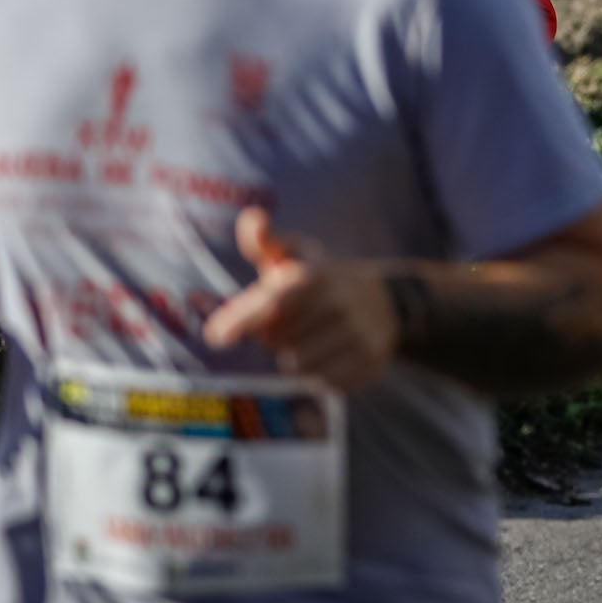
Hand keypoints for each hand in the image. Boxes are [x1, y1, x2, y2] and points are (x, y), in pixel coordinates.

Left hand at [201, 208, 399, 391]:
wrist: (385, 303)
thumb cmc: (321, 280)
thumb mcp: (296, 254)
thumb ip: (264, 240)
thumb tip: (254, 219)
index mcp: (316, 275)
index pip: (273, 300)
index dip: (243, 318)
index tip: (216, 336)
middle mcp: (341, 304)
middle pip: (281, 343)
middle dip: (275, 340)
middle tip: (285, 327)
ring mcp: (361, 333)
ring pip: (302, 366)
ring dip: (295, 359)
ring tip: (306, 341)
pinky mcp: (372, 360)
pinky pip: (326, 382)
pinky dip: (318, 374)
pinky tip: (327, 355)